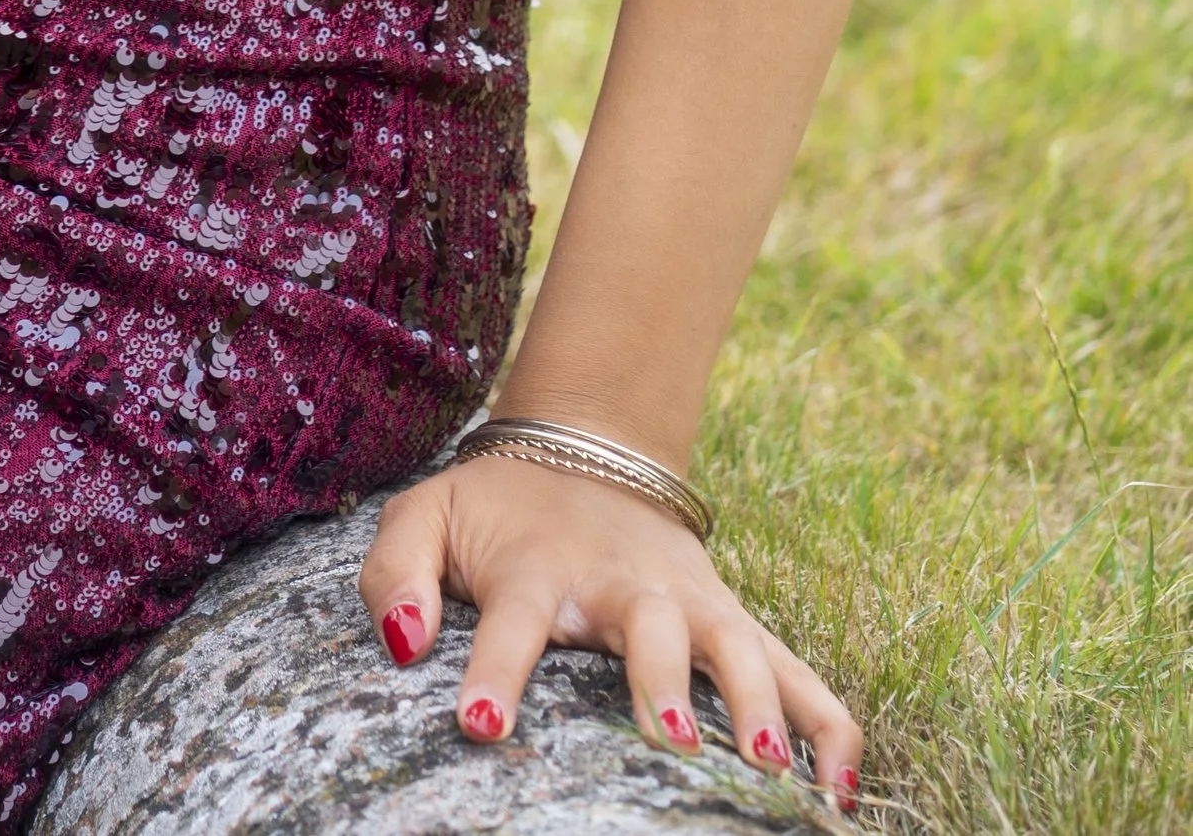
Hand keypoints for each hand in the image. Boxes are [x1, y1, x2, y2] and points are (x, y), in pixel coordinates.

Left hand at [358, 452, 860, 807]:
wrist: (586, 445)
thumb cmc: (497, 506)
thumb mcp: (425, 515)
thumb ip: (396, 575)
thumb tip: (405, 646)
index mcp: (540, 566)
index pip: (513, 622)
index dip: (495, 672)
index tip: (481, 726)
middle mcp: (625, 585)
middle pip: (652, 629)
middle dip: (661, 680)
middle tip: (669, 738)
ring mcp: (692, 603)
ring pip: (740, 647)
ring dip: (758, 701)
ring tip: (763, 761)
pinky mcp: (736, 622)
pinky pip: (800, 675)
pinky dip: (829, 727)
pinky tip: (837, 788)